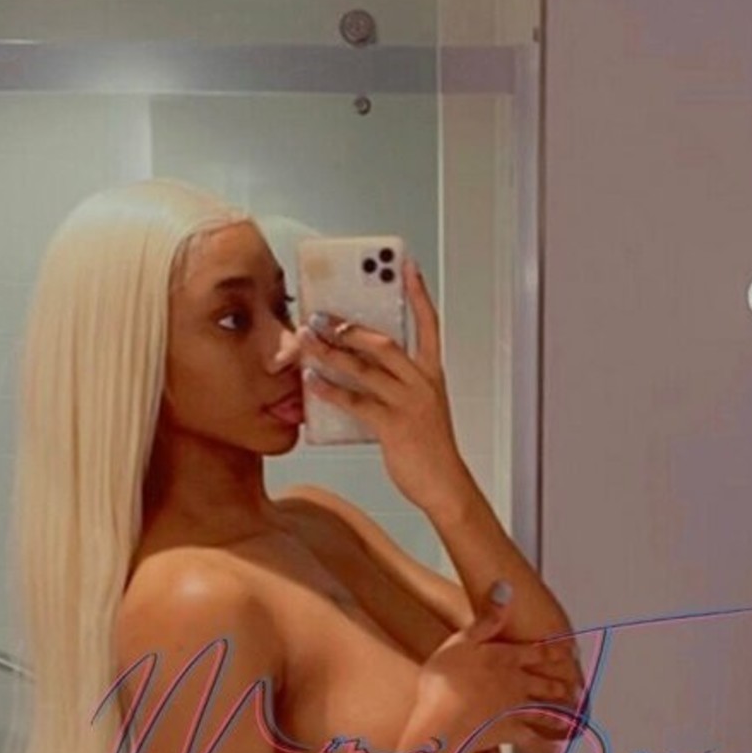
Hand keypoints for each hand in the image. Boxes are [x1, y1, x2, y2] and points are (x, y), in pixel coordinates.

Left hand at [298, 257, 466, 510]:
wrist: (445, 485)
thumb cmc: (429, 448)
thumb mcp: (420, 408)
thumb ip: (395, 385)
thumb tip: (356, 369)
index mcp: (431, 375)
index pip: (428, 324)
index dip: (418, 294)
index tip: (406, 266)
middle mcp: (422, 383)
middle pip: (384, 342)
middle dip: (348, 327)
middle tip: (320, 316)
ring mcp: (409, 403)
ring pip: (365, 368)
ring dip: (330, 353)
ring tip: (306, 342)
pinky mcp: (394, 426)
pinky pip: (356, 401)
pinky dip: (330, 390)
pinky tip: (312, 383)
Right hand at [391, 584, 582, 752]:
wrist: (443, 723)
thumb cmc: (446, 682)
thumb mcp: (461, 641)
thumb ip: (486, 618)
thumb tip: (505, 589)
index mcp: (505, 659)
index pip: (536, 651)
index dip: (555, 649)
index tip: (571, 649)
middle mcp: (516, 684)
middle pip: (545, 682)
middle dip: (562, 683)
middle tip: (576, 686)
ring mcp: (515, 710)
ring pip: (545, 709)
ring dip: (561, 711)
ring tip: (573, 713)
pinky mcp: (509, 734)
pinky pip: (533, 740)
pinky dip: (546, 746)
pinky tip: (556, 749)